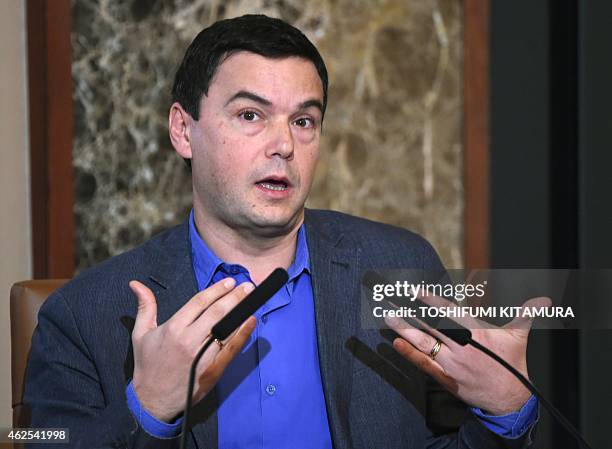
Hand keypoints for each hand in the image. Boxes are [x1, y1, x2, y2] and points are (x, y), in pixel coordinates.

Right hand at [129, 278, 255, 421]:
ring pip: (225, 328)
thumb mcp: (141, 333)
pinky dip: (242, 334)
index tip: (229, 282)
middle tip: (247, 285)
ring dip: (240, 311)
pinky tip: (250, 322)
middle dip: (234, 296)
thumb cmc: (148, 365)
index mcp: (173, 328)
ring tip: (251, 299)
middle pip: (216, 312)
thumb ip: (145, 306)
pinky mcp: (212, 370)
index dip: (216, 290)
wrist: (152, 400)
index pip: (199, 302)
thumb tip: (136, 284)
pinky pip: (231, 349)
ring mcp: (202, 356)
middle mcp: (188, 340)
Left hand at [386, 295, 550, 414]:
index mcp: (478, 334)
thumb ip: (526, 315)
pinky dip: (409, 354)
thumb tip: (544, 300)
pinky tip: (396, 343)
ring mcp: (453, 364)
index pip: (449, 313)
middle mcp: (463, 348)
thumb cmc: (512, 365)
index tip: (414, 290)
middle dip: (411, 312)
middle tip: (391, 300)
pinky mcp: (446, 378)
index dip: (431, 300)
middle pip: (432, 326)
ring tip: (388, 317)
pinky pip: (424, 364)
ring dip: (405, 330)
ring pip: (425, 344)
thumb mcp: (519, 337)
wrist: (509, 401)